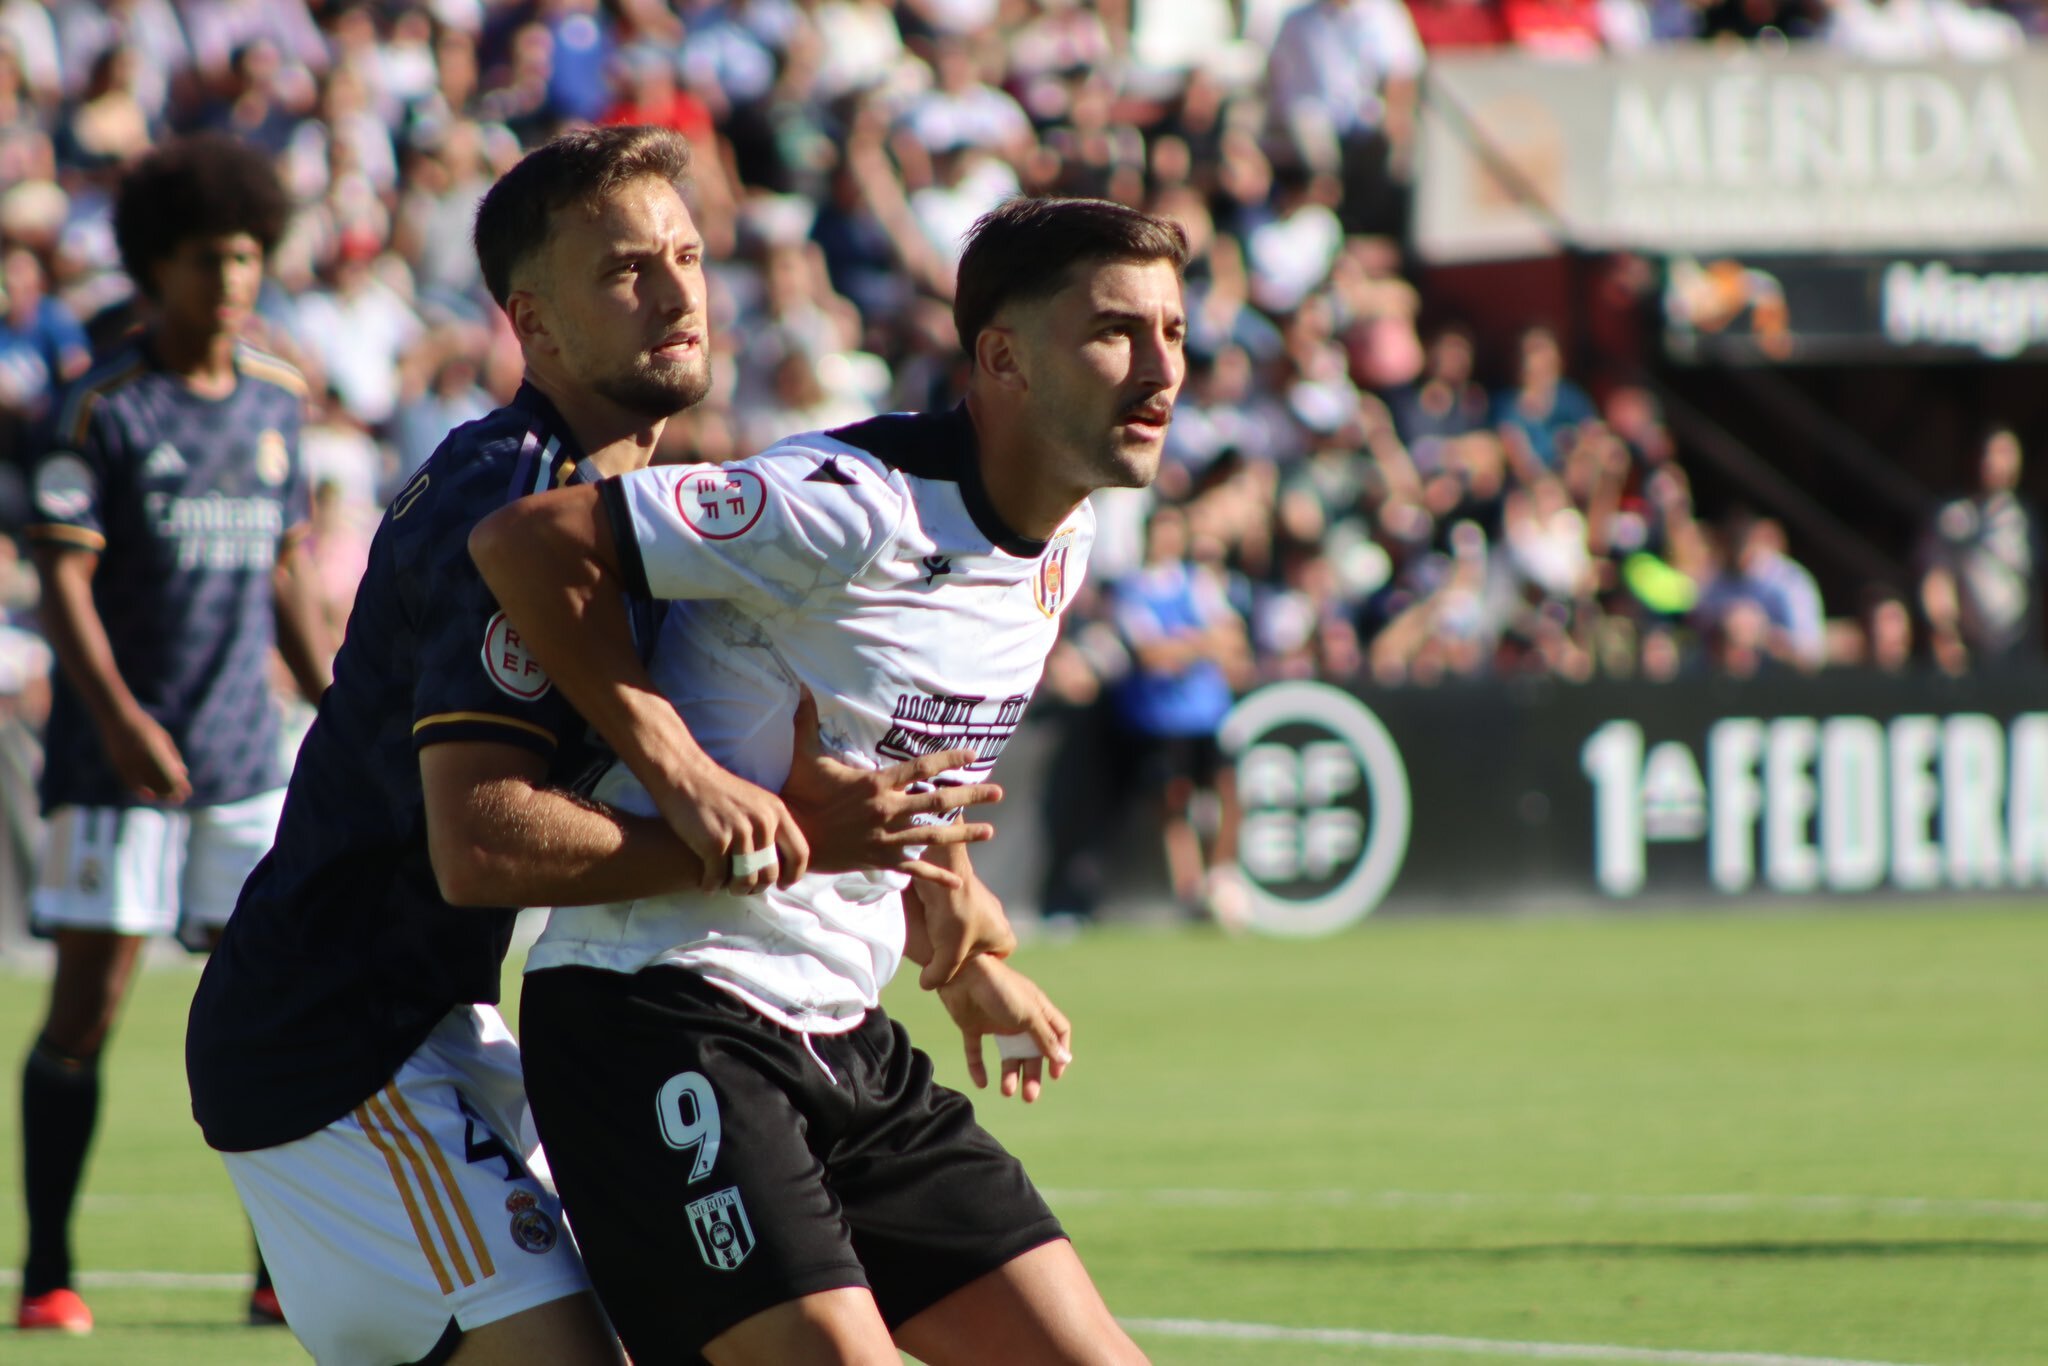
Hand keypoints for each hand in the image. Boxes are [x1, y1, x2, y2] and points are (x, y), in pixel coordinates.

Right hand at [100, 705, 190, 803]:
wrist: (117, 717)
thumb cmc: (144, 726)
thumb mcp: (163, 738)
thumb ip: (173, 755)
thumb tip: (184, 773)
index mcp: (156, 749)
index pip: (171, 773)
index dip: (180, 785)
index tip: (187, 792)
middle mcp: (143, 757)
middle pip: (159, 780)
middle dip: (171, 792)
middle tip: (180, 800)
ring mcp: (129, 761)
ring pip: (145, 783)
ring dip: (158, 793)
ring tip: (167, 799)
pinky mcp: (118, 764)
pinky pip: (130, 782)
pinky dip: (140, 790)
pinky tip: (149, 796)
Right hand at [653, 756, 809, 896]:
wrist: (684, 773)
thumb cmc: (717, 792)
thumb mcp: (755, 801)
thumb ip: (769, 825)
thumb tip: (778, 862)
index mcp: (777, 812)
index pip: (800, 853)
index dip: (793, 875)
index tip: (781, 885)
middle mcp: (763, 822)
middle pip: (770, 874)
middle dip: (756, 888)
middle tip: (742, 888)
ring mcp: (739, 832)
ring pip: (745, 881)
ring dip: (734, 890)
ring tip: (725, 887)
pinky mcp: (715, 842)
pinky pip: (718, 878)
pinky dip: (710, 886)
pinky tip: (705, 884)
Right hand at [779, 688, 1000, 889]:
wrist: (793, 840)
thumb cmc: (800, 795)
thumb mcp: (805, 756)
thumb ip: (807, 721)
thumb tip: (803, 687)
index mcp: (876, 784)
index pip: (920, 768)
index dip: (948, 758)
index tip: (972, 754)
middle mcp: (887, 811)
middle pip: (938, 801)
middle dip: (971, 795)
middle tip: (998, 792)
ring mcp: (887, 838)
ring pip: (933, 835)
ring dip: (964, 834)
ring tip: (991, 831)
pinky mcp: (881, 860)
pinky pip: (914, 870)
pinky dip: (936, 877)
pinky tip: (957, 883)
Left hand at [908, 849, 1015, 989]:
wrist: (945, 868)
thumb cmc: (953, 915)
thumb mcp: (947, 954)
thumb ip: (939, 975)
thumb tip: (928, 983)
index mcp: (1003, 935)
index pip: (998, 959)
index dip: (979, 965)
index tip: (962, 964)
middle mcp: (997, 917)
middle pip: (978, 945)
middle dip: (960, 950)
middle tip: (943, 953)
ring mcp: (981, 902)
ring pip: (964, 927)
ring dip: (949, 933)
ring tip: (933, 935)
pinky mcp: (964, 891)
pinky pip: (955, 912)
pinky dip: (942, 917)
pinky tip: (927, 919)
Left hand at [938, 956, 1070, 1102]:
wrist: (961, 972)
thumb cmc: (1001, 989)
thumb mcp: (1029, 1014)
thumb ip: (1045, 1038)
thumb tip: (1065, 1059)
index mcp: (1036, 1010)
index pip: (1057, 1033)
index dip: (1059, 1053)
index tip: (1055, 1074)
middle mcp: (1018, 1017)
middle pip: (1031, 1051)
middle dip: (1032, 1074)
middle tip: (1029, 1097)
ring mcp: (994, 1021)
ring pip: (1006, 1054)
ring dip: (1009, 1075)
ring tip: (1006, 1092)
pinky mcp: (972, 1025)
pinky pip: (976, 1051)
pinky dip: (978, 1067)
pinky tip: (981, 1083)